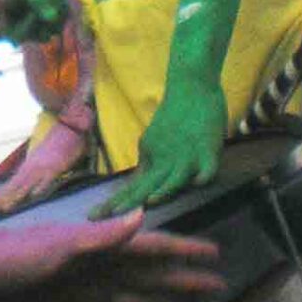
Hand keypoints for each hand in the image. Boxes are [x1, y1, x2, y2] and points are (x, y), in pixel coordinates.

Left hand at [0, 114, 93, 217]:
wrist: (68, 128)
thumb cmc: (55, 147)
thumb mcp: (40, 160)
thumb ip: (31, 172)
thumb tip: (24, 188)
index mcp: (27, 168)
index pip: (10, 185)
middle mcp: (31, 168)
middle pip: (14, 186)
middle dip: (1, 199)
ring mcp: (42, 168)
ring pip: (26, 184)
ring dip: (15, 196)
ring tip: (4, 208)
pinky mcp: (55, 167)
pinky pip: (47, 179)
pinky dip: (40, 187)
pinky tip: (33, 196)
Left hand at [0, 209, 221, 301]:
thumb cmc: (17, 255)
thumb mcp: (61, 244)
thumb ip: (103, 236)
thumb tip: (143, 217)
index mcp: (100, 247)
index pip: (152, 247)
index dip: (183, 251)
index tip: (215, 253)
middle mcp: (99, 267)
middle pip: (151, 274)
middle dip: (183, 278)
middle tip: (218, 284)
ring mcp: (86, 288)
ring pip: (135, 294)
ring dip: (163, 296)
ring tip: (191, 300)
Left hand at [97, 83, 228, 218]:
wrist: (190, 84)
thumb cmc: (175, 114)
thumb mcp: (155, 139)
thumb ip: (150, 159)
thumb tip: (142, 179)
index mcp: (149, 155)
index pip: (131, 185)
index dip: (114, 202)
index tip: (92, 218)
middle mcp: (164, 157)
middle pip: (145, 185)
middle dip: (125, 203)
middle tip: (100, 217)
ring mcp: (186, 154)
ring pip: (174, 178)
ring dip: (164, 191)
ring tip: (148, 204)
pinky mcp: (208, 148)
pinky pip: (207, 166)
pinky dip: (203, 175)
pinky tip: (196, 184)